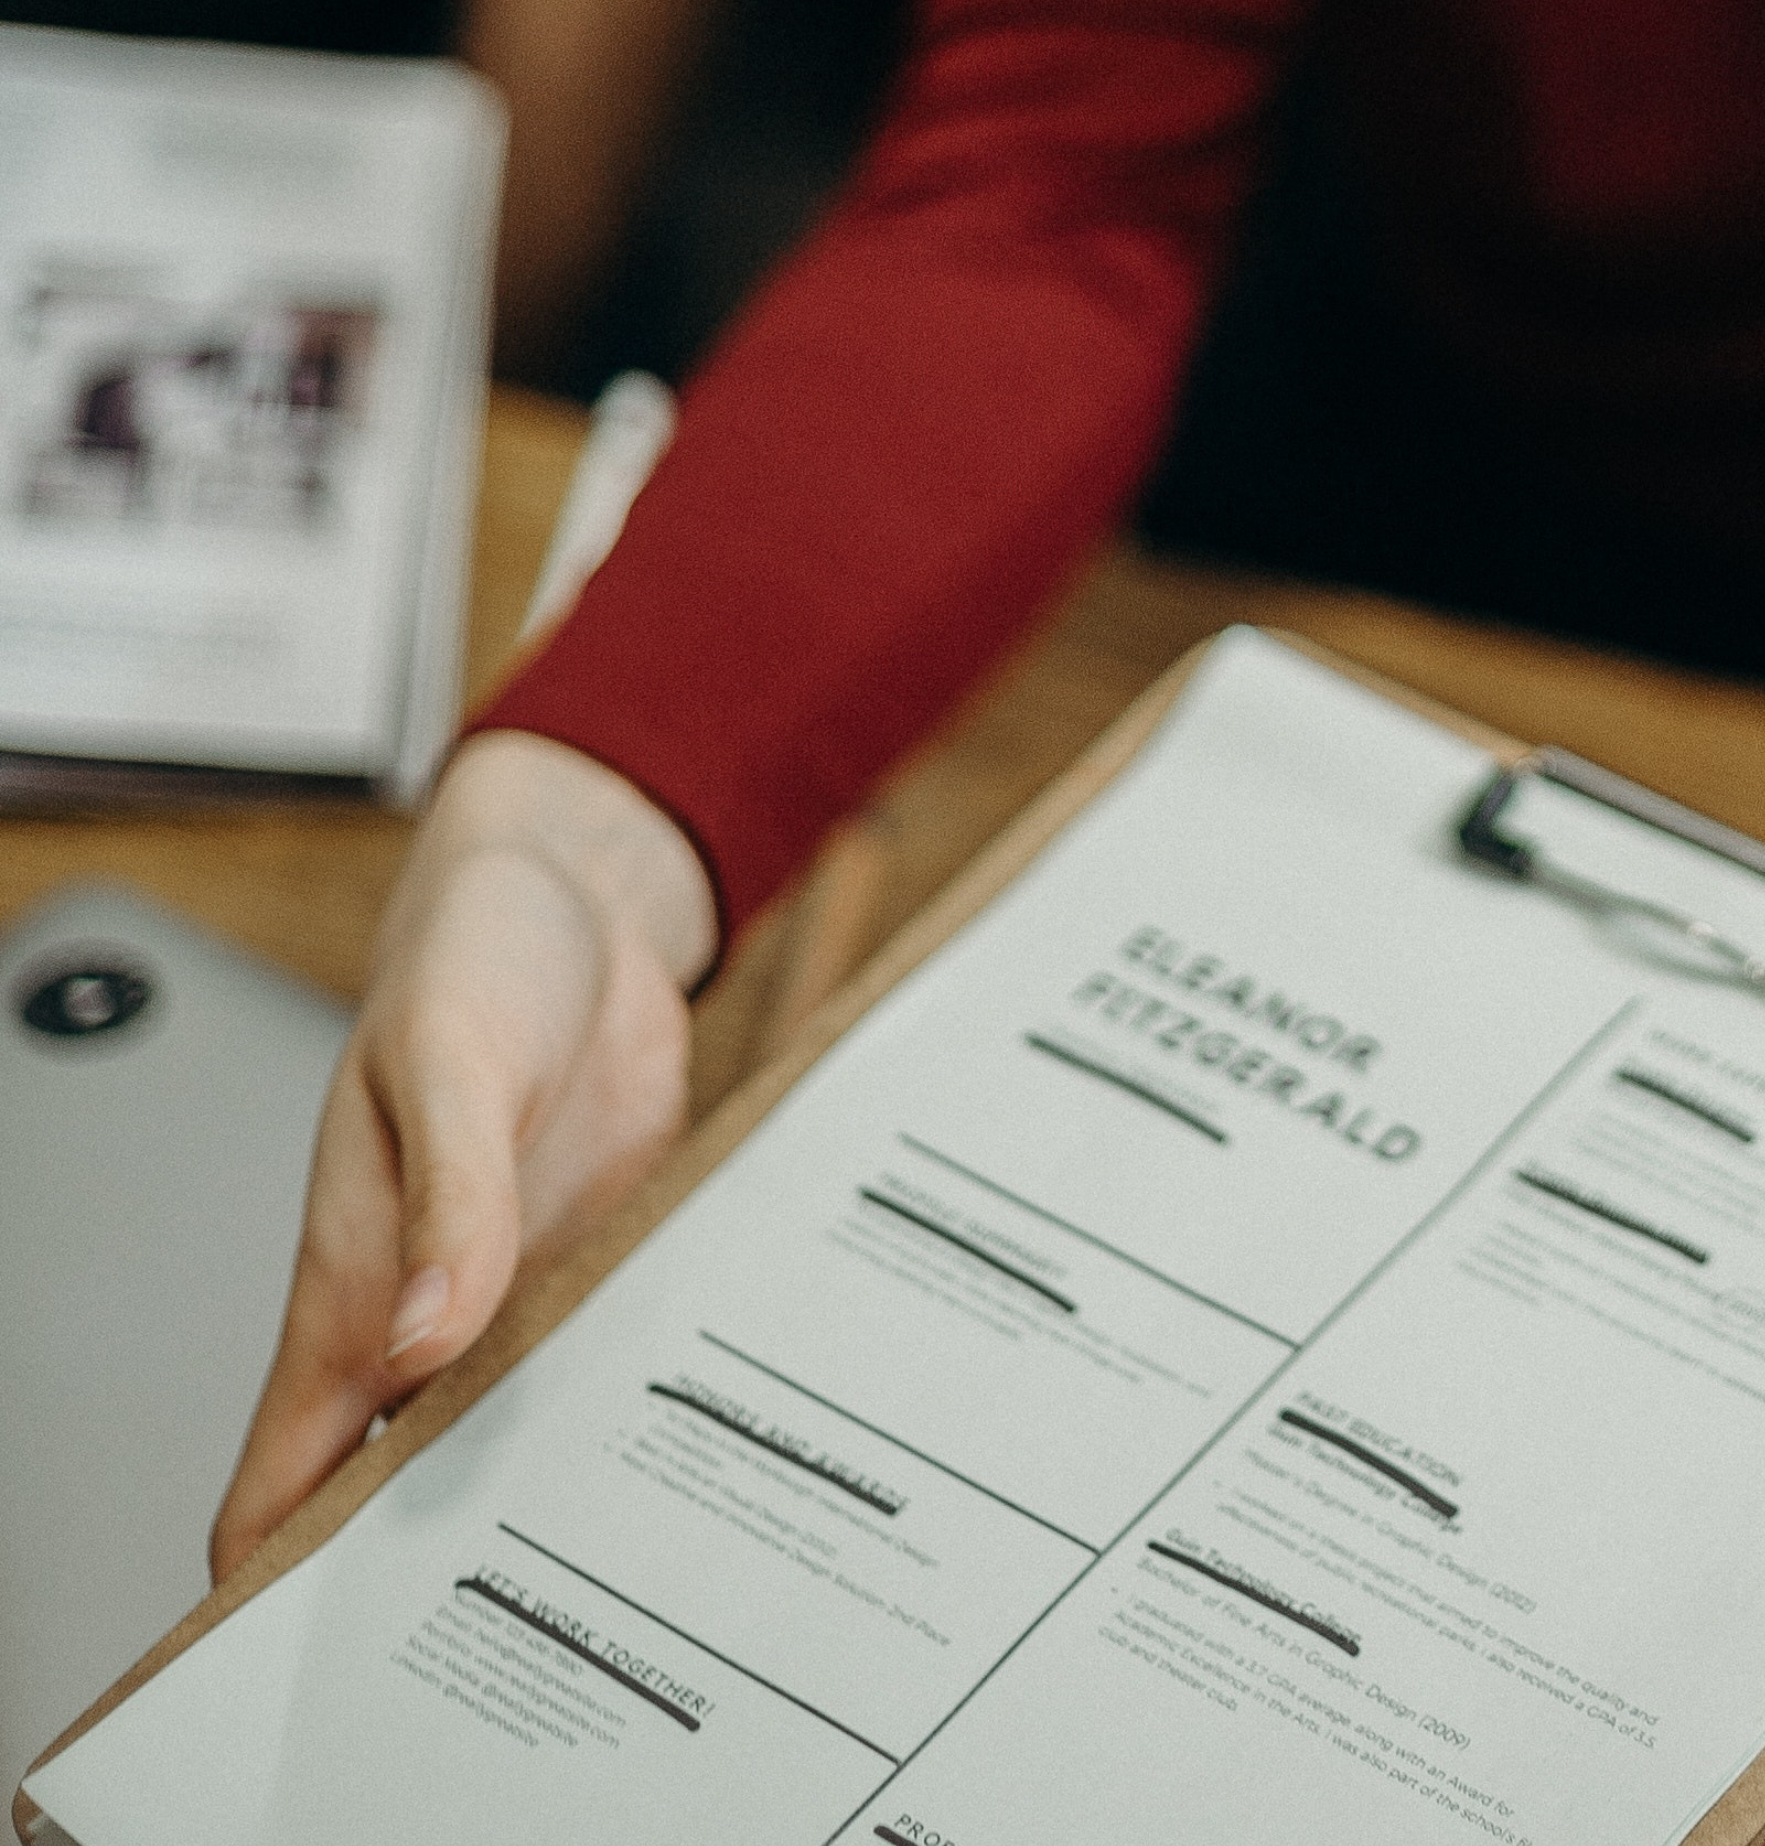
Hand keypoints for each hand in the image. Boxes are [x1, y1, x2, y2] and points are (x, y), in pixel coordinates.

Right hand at [209, 732, 714, 1580]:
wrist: (579, 904)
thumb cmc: (475, 959)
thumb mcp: (454, 1063)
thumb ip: (453, 1201)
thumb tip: (428, 1338)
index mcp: (355, 1283)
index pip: (279, 1471)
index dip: (269, 1577)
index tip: (294, 1662)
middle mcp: (433, 1313)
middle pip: (403, 1487)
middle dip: (433, 1572)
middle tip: (504, 1642)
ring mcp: (521, 1295)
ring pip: (521, 1439)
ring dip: (554, 1495)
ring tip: (621, 1575)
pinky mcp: (607, 1263)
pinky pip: (613, 1361)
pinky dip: (637, 1409)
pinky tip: (693, 1452)